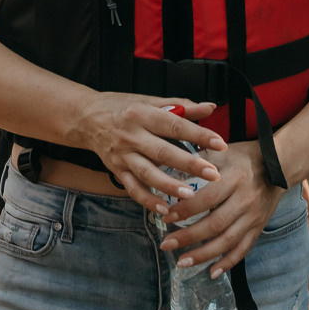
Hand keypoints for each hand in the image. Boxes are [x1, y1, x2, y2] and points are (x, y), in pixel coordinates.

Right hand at [71, 94, 226, 212]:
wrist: (87, 118)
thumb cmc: (123, 107)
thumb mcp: (150, 100)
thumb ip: (181, 106)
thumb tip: (210, 107)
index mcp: (143, 113)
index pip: (175, 125)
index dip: (199, 135)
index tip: (220, 144)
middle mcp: (132, 135)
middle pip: (163, 152)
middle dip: (189, 164)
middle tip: (213, 174)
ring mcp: (123, 155)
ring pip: (147, 173)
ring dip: (169, 185)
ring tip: (190, 194)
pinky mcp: (117, 170)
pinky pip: (133, 188)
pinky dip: (147, 200)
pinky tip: (164, 209)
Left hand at [157, 140, 286, 278]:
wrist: (279, 165)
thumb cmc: (243, 157)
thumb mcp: (221, 152)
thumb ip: (198, 163)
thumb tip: (168, 171)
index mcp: (234, 179)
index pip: (208, 198)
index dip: (186, 210)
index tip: (166, 217)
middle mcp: (245, 200)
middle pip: (215, 224)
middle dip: (188, 237)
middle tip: (166, 244)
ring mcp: (253, 217)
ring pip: (227, 241)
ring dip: (203, 255)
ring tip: (182, 263)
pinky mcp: (258, 228)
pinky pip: (243, 249)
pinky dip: (228, 263)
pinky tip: (211, 272)